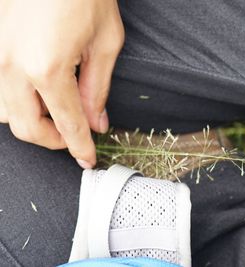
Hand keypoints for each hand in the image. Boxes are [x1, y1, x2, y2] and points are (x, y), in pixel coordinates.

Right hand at [0, 0, 124, 167]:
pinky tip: (39, 92)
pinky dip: (18, 101)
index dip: (79, 146)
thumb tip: (96, 121)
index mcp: (47, 68)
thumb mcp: (105, 43)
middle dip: (53, 140)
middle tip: (75, 135)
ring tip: (58, 111)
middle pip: (26, 128)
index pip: (66, 123)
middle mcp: (12, 66)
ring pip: (6, 113)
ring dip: (33, 121)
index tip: (87, 157)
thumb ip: (98, 89)